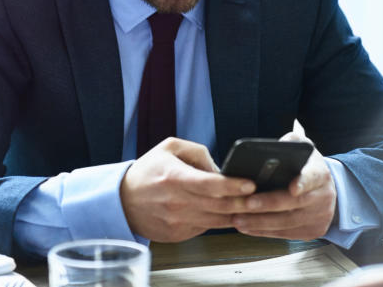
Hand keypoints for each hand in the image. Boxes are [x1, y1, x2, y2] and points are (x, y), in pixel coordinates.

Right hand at [120, 137, 257, 241]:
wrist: (122, 200)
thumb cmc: (148, 171)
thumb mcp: (169, 148)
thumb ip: (198, 152)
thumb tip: (221, 169)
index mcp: (174, 177)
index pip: (210, 185)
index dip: (233, 185)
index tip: (250, 184)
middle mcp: (176, 202)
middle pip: (219, 206)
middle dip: (244, 202)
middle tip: (260, 196)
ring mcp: (177, 221)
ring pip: (217, 221)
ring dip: (236, 214)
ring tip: (250, 205)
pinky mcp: (178, 234)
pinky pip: (206, 228)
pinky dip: (218, 220)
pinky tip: (226, 212)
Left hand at [231, 132, 336, 240]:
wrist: (324, 189)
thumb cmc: (304, 166)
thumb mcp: (300, 148)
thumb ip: (288, 143)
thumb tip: (267, 148)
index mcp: (320, 173)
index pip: (312, 177)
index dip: (303, 183)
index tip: (292, 188)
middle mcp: (324, 196)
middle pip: (294, 203)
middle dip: (268, 204)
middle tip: (246, 204)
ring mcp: (319, 216)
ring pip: (288, 222)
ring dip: (260, 222)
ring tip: (237, 219)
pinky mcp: (312, 231)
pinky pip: (285, 234)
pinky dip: (264, 232)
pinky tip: (247, 227)